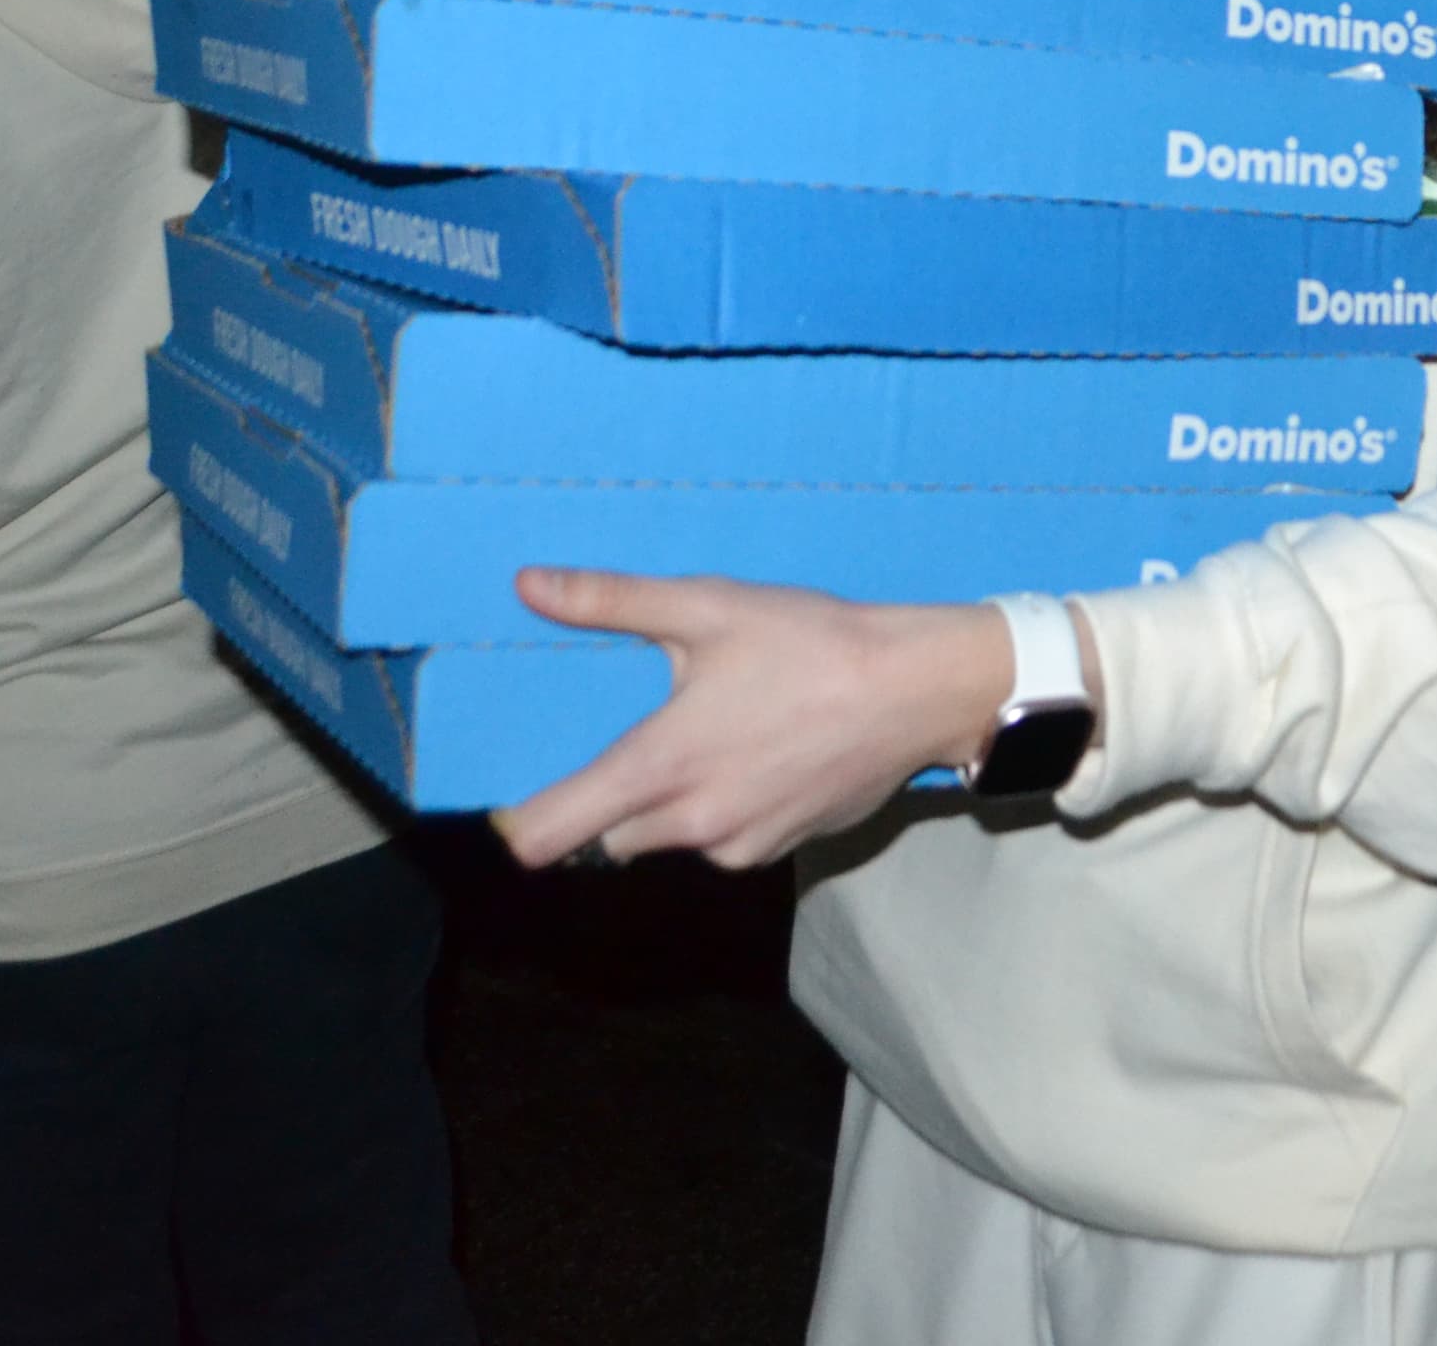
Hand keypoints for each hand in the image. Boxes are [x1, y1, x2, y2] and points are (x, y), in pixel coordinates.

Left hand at [493, 571, 1011, 871]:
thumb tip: (530, 586)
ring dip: (674, 803)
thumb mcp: (707, 607)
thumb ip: (611, 601)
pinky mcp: (782, 849)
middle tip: (641, 735)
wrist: (918, 689)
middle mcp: (693, 823)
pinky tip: (762, 754)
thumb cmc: (812, 644)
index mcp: (659, 767)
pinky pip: (726, 840)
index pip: (550, 833)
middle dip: (611, 799)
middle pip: (609, 838)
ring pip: (671, 839)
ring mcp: (741, 844)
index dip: (520, 822)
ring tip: (715, 734)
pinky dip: (727, 808)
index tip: (517, 795)